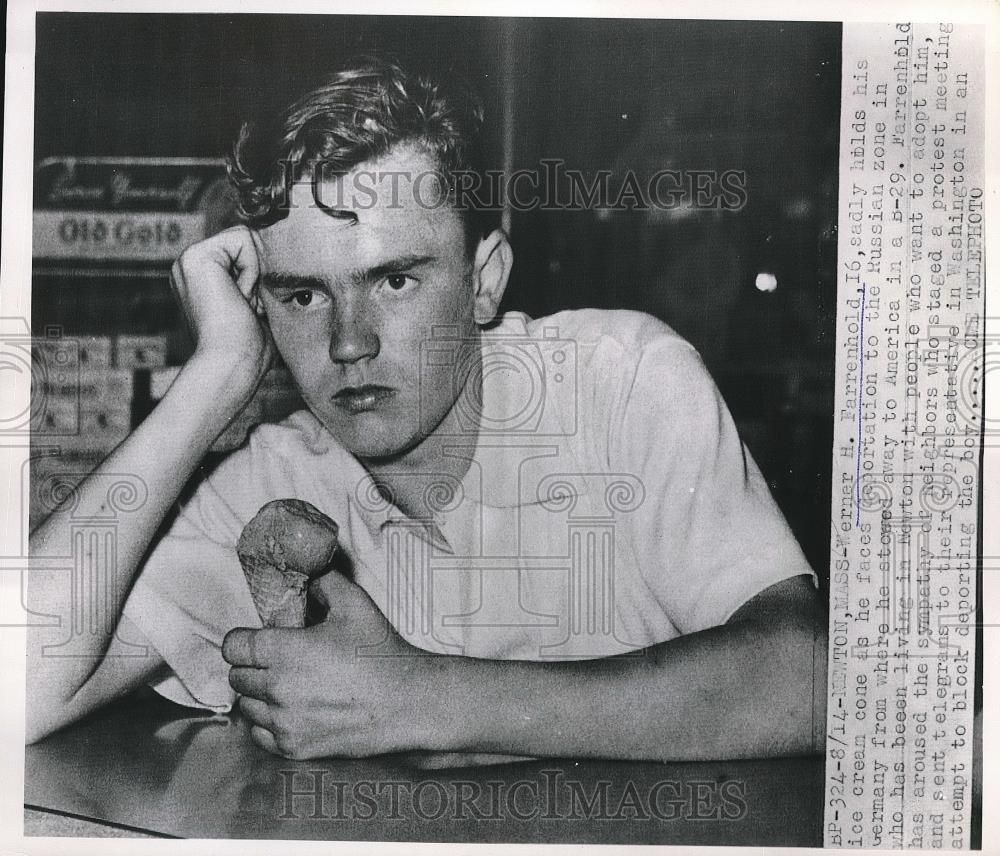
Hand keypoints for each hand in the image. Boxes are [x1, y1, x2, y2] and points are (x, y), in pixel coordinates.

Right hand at [170, 225, 274, 399]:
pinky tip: (238, 298)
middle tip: (250, 309)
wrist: (232, 366)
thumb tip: (295, 266)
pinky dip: (251, 271)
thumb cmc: (250, 350)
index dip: (264, 275)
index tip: (254, 311)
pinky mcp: (195, 256)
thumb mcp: (261, 310)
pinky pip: (243, 240)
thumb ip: (264, 283)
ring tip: (243, 305)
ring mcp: (189, 259)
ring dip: (257, 275)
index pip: (249, 249)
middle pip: (249, 240)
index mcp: (204, 277)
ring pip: (248, 238)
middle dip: (261, 273)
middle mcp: (192, 265)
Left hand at [222, 573, 439, 759]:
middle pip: (237, 675)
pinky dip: (268, 722)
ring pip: (247, 705)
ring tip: (287, 685)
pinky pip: (259, 734)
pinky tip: (290, 710)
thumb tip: (306, 571)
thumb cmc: (379, 652)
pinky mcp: (293, 746)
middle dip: (253, 665)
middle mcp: (275, 687)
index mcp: (283, 650)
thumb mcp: (354, 604)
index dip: (243, 640)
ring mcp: (282, 721)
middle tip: (279, 660)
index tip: (259, 640)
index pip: (232, 646)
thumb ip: (323, 581)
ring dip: (260, 694)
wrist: (404, 701)